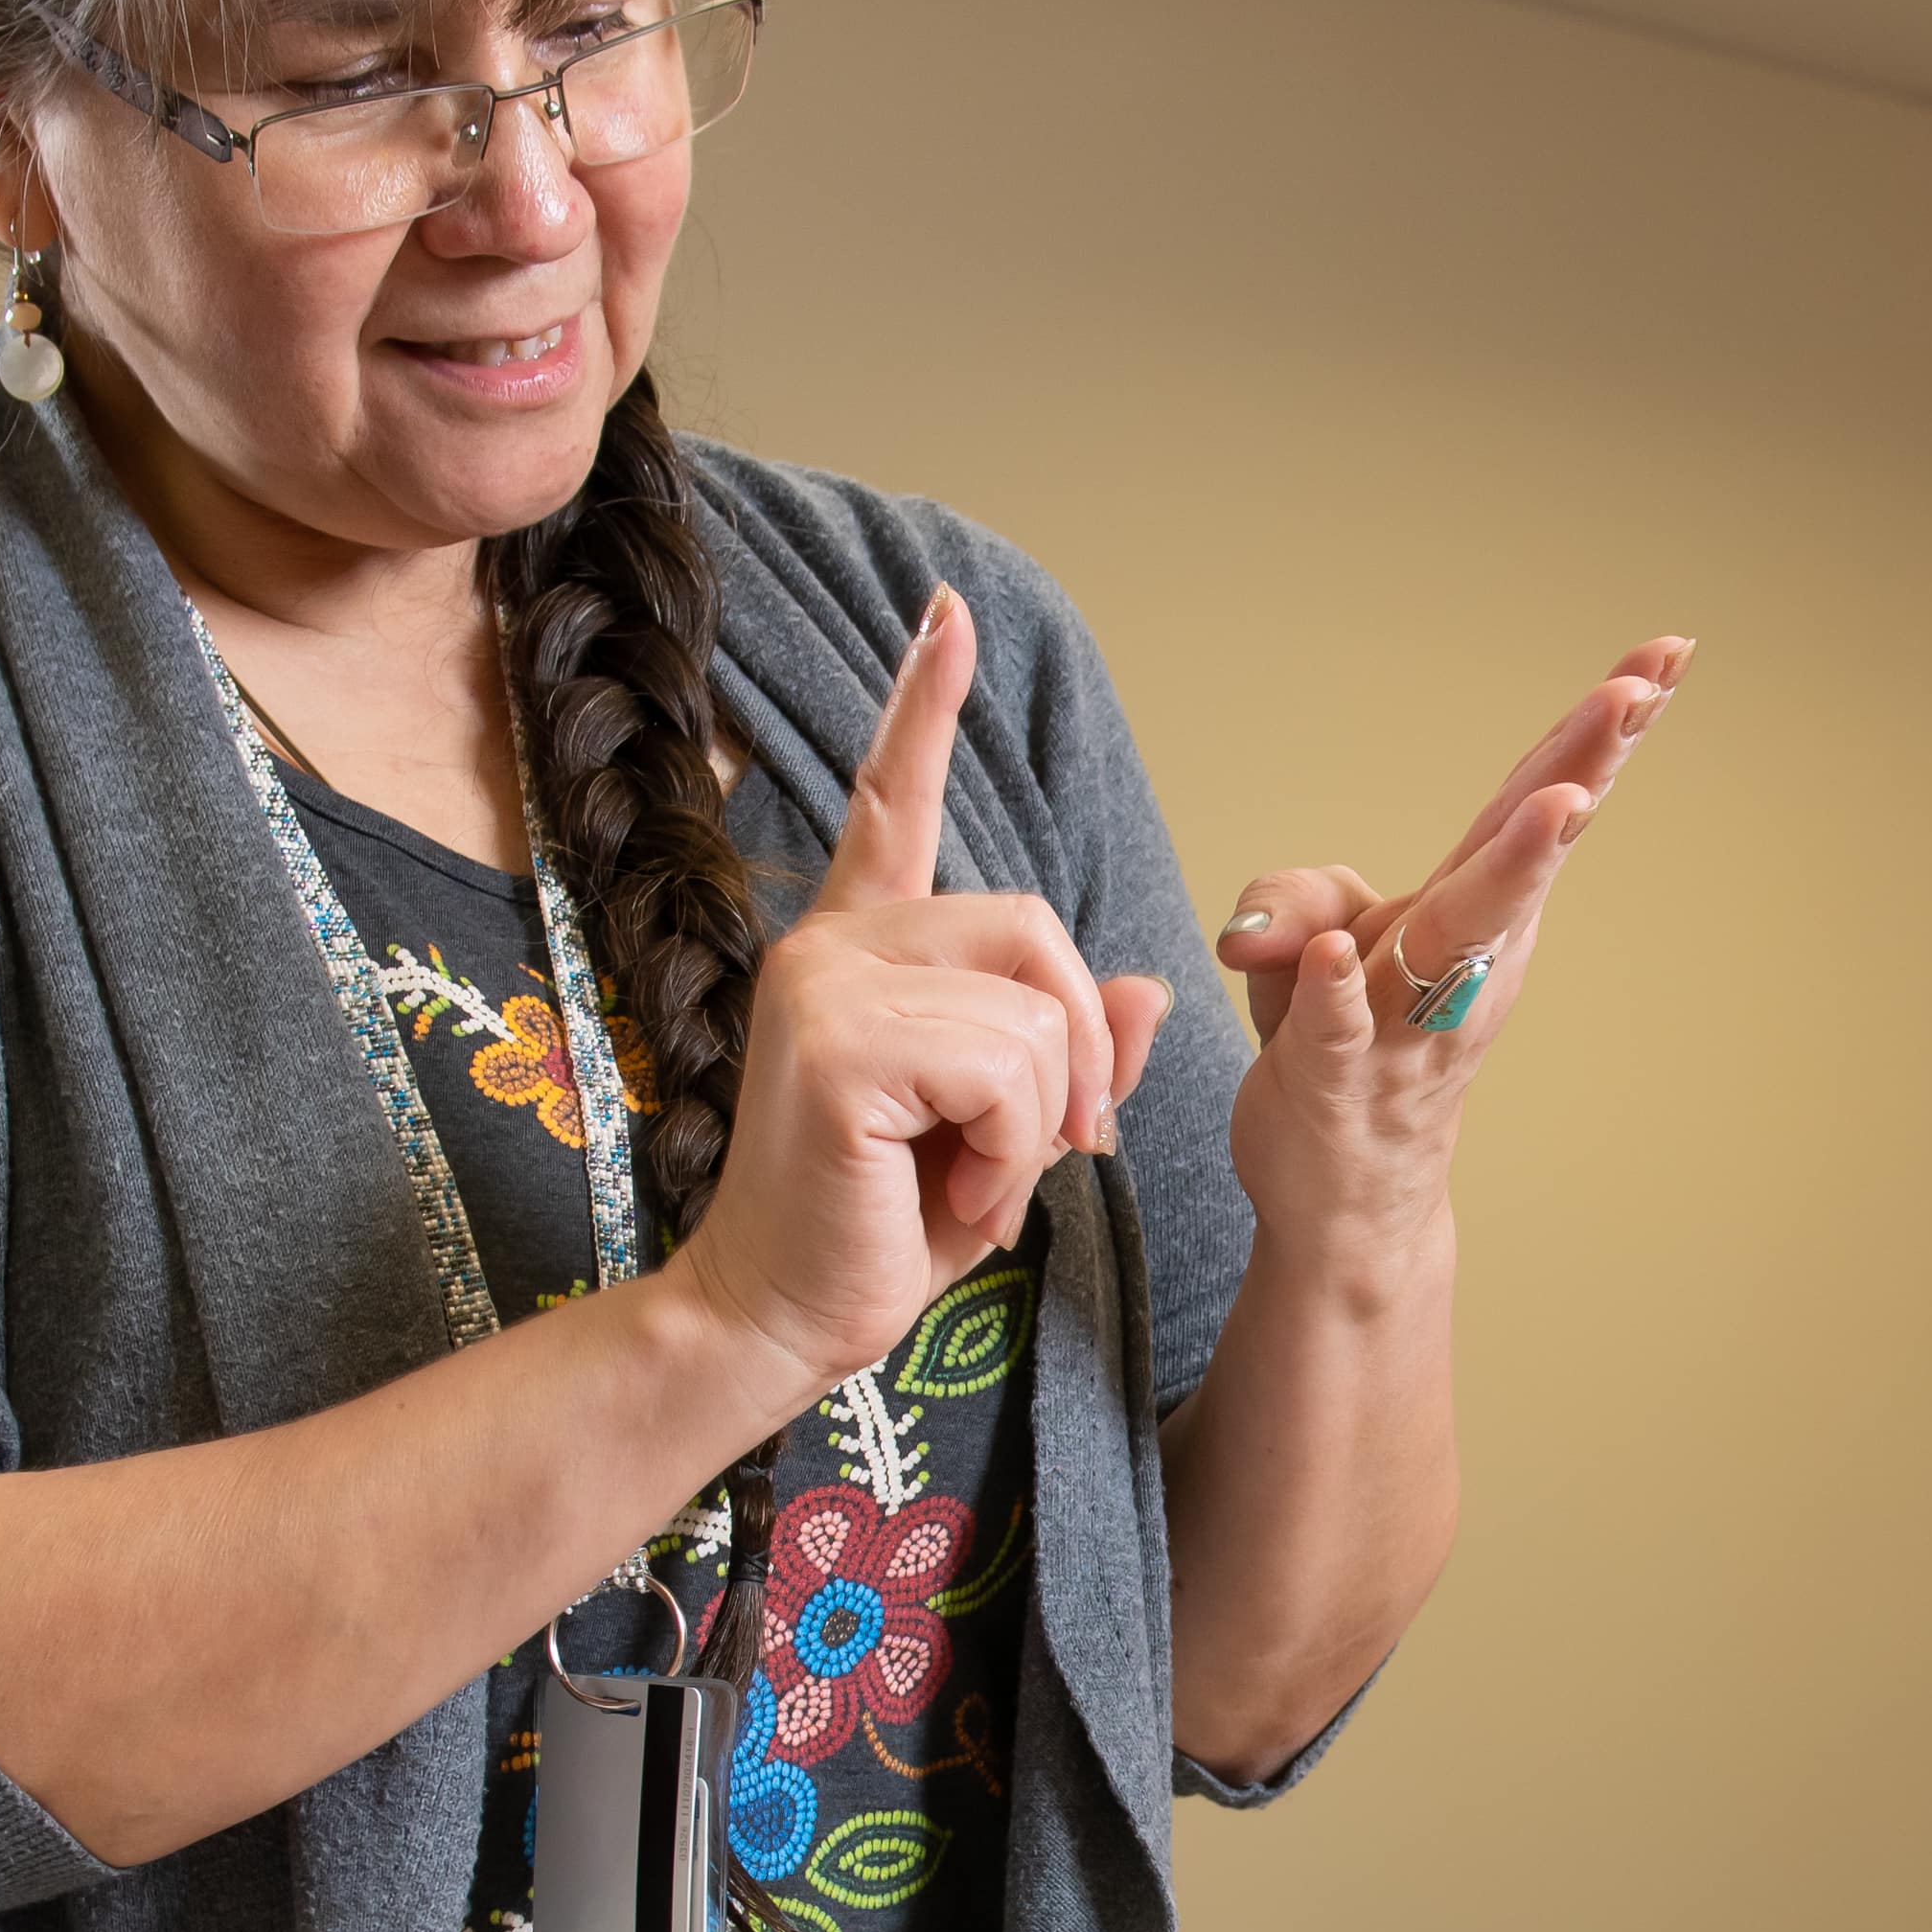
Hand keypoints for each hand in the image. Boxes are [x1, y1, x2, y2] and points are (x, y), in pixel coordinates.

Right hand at [675, 588, 1169, 1392]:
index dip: (923, 706)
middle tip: (1045, 1150)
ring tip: (969, 1183)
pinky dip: (1007, 1149)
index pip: (892, 802)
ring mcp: (824, 982)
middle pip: (1035, 930)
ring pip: (1030, 1012)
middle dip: (1075, 1052)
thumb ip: (1071, 1057)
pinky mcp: (837, 1042)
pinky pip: (1002, 1067)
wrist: (782, 1318)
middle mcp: (832, 943)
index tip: (951, 613)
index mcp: (860, 947)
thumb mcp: (1003, 1135)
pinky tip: (949, 1195)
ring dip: (1035, 1122)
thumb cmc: (880, 1230)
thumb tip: (1150, 987)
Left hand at [1211, 637, 1683, 1260]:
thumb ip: (1297, 896)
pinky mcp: (1335, 1082)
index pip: (1535, 803)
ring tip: (1557, 807)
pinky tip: (1347, 952)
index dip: (1598, 733)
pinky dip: (1342, 990)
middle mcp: (1463, 962)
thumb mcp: (1315, 948)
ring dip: (1510, 871)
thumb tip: (1267, 919)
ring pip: (1461, 937)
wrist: (1349, 1204)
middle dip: (1583, 770)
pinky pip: (1340, 1030)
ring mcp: (1408, 1024)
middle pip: (1526, 853)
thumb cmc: (1349, 1054)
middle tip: (1635, 697)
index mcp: (1470, 913)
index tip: (1664, 657)